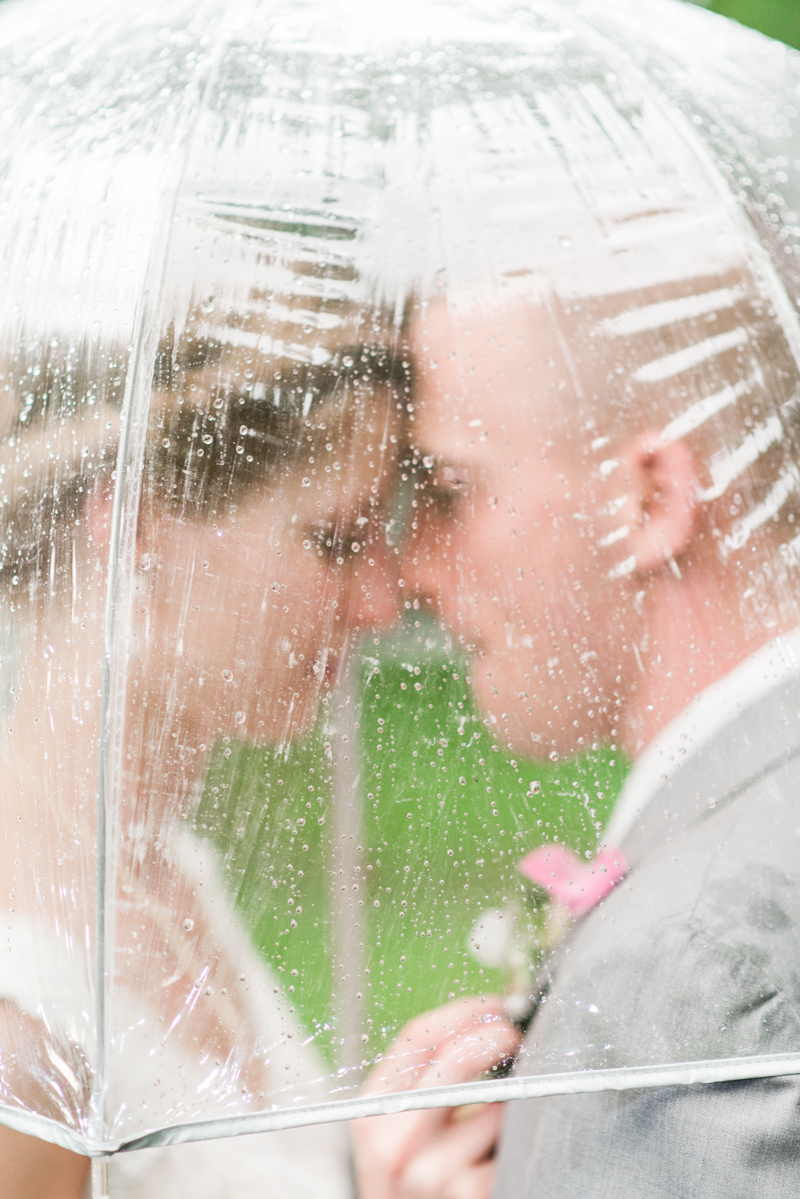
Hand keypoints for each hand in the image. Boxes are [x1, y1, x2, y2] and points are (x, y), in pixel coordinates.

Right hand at [352, 996, 520, 1198]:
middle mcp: (394, 1139)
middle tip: (515, 1033)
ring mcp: (430, 1171)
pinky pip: (509, 1147)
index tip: (495, 1005)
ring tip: (498, 1121)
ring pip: (494, 1106)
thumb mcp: (398, 1123)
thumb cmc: (408, 1176)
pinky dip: (515, 1144)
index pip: (419, 1036)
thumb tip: (488, 1019)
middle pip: (456, 1059)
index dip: (464, 1012)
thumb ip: (426, 1075)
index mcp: (372, 1108)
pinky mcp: (468, 1195)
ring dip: (509, 1105)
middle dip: (494, 1037)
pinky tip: (501, 1155)